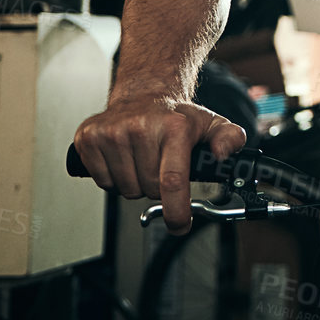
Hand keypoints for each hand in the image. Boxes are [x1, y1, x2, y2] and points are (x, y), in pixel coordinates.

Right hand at [72, 95, 246, 234]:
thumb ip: (231, 138)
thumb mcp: (212, 124)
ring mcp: (111, 132)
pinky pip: (102, 181)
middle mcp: (139, 127)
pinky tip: (124, 160)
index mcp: (173, 127)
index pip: (172, 179)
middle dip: (158, 188)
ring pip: (124, 188)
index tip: (179, 224)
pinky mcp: (88, 138)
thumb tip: (224, 153)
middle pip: (149, 189)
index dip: (176, 209)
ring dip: (135, 184)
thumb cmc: (176, 116)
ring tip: (143, 161)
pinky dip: (114, 179)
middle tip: (161, 167)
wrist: (144, 95)